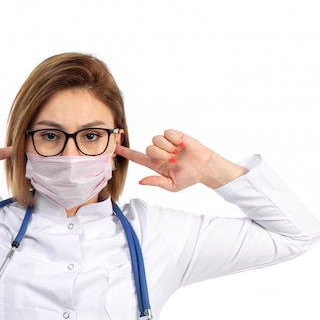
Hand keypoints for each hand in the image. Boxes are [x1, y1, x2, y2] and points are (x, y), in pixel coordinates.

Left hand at [115, 129, 246, 190]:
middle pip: (148, 148)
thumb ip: (155, 182)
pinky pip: (167, 133)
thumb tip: (140, 182)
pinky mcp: (175, 135)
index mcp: (155, 164)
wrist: (205, 168)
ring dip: (168, 148)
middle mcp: (159, 152)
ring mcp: (166, 143)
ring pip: (156, 140)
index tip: (114, 147)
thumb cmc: (189, 178)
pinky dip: (175, 140)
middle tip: (173, 160)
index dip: (125, 153)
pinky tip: (182, 146)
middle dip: (161, 155)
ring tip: (178, 154)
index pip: (137, 157)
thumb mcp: (172, 185)